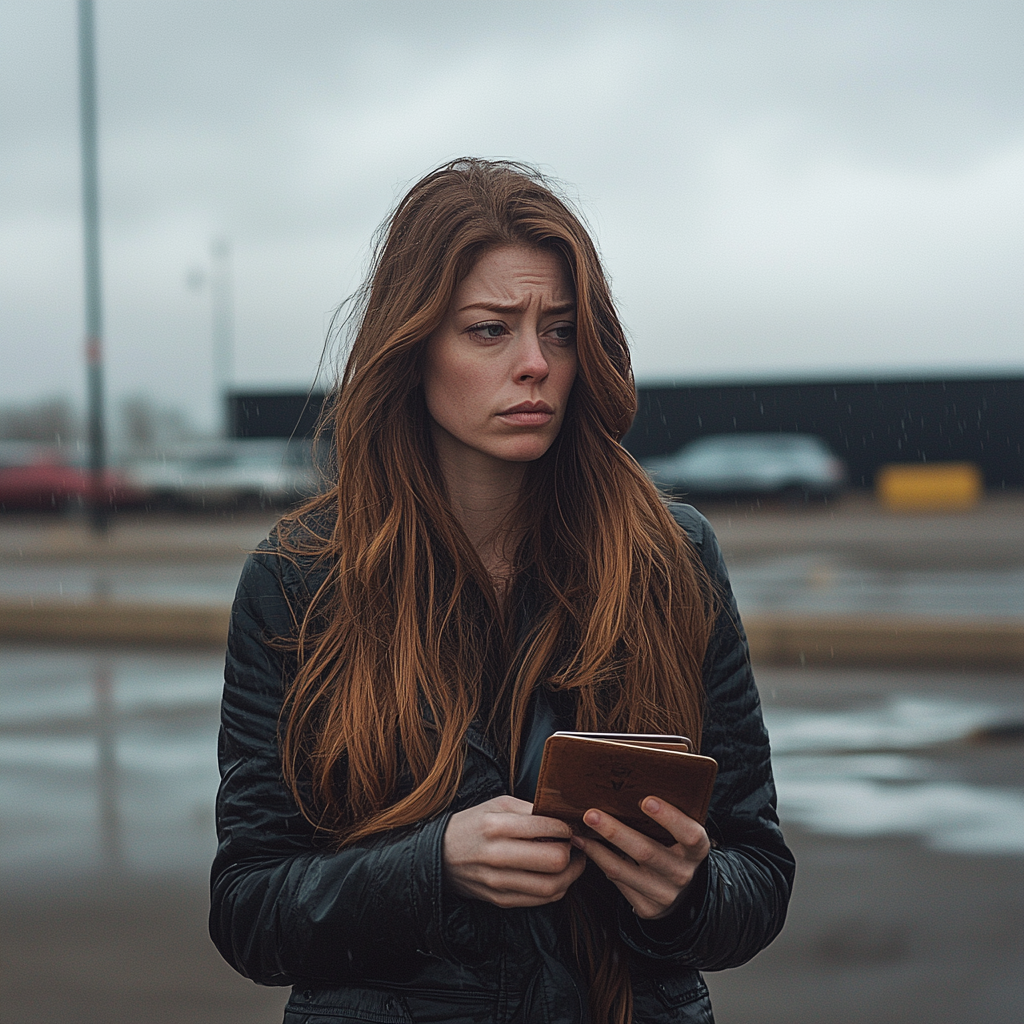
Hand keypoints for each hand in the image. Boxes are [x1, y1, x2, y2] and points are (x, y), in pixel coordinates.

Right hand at [443, 795, 585, 907]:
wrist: (440, 855)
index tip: (568, 826)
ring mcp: (499, 882)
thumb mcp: (497, 805)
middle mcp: (497, 856)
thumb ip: (529, 809)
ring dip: (571, 873)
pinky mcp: (501, 900)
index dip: (565, 827)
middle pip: (554, 860)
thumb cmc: (473, 825)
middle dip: (571, 851)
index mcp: (496, 826)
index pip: (545, 829)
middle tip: (572, 843)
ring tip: (572, 860)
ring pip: (552, 886)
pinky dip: (557, 888)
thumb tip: (562, 816)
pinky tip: (558, 875)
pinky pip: (540, 900)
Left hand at [572, 797, 709, 919]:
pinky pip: (618, 883)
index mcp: (697, 850)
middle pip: (646, 852)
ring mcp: (665, 894)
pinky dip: (600, 863)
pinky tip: (587, 848)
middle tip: (591, 815)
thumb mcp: (681, 834)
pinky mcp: (648, 908)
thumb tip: (629, 787)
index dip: (669, 818)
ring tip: (579, 832)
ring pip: (624, 870)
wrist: (684, 892)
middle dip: (615, 832)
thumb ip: (666, 816)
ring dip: (597, 850)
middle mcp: (683, 873)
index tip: (646, 800)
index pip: (689, 834)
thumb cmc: (676, 847)